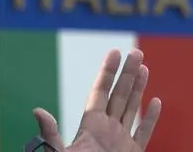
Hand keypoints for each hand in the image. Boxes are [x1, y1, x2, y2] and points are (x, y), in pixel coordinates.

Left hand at [34, 49, 160, 151]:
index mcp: (90, 126)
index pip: (100, 92)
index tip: (114, 52)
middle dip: (127, 73)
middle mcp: (107, 129)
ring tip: (143, 66)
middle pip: (119, 95)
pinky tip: (155, 101)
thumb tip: (37, 111)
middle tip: (136, 52)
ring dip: (139, 88)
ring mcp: (121, 141)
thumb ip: (50, 134)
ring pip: (132, 108)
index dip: (107, 72)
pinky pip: (144, 133)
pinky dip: (150, 118)